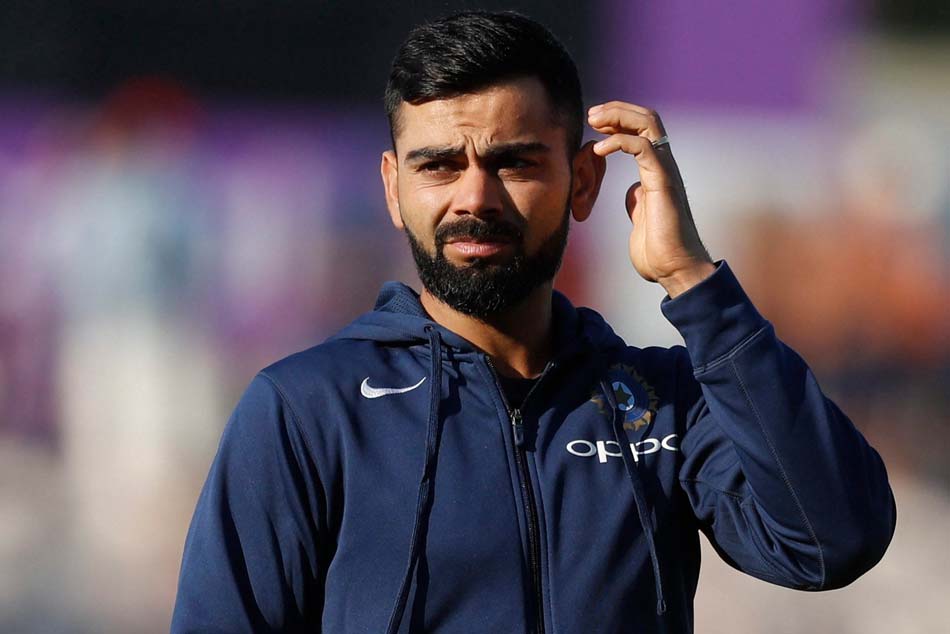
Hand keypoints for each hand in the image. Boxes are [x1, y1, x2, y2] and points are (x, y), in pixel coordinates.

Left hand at [587, 101, 714, 297]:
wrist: (674, 270)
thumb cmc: (659, 251)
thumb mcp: (640, 217)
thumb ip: (636, 201)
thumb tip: (632, 190)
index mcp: (656, 172)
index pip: (642, 130)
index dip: (618, 120)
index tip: (594, 124)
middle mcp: (664, 166)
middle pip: (646, 118)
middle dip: (617, 110)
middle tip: (592, 115)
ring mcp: (665, 172)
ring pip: (648, 124)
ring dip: (618, 116)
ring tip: (594, 121)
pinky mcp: (662, 183)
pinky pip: (643, 148)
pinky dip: (618, 142)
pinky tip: (598, 150)